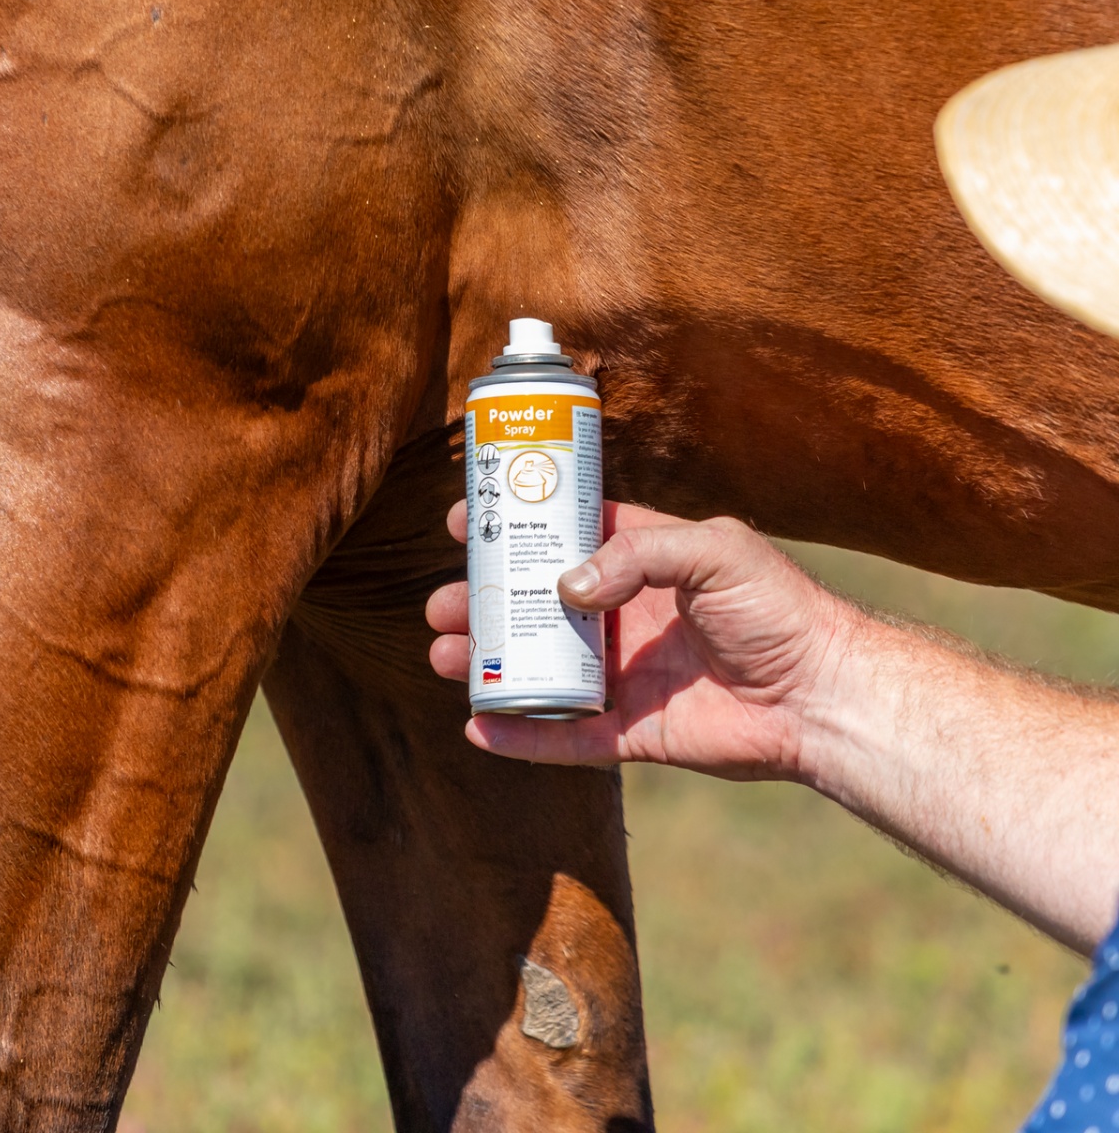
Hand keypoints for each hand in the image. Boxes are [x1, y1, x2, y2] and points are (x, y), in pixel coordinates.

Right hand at [427, 501, 855, 779]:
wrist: (822, 693)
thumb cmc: (778, 608)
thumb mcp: (714, 549)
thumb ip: (638, 551)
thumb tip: (564, 586)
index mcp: (642, 561)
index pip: (563, 539)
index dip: (514, 531)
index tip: (463, 525)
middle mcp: (624, 617)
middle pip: (536, 608)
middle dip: (484, 604)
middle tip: (441, 604)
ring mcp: (624, 676)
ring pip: (539, 670)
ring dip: (490, 664)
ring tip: (444, 655)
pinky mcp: (632, 732)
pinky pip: (565, 737)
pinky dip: (521, 735)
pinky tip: (478, 725)